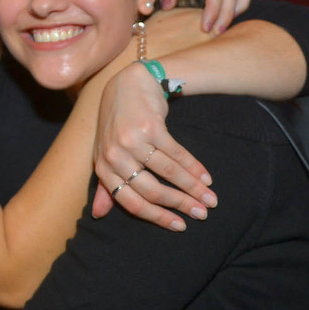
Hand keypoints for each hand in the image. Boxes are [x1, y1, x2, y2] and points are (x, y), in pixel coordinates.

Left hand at [91, 62, 216, 229]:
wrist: (128, 84)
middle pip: (151, 190)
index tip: (179, 226)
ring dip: (193, 188)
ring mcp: (131, 140)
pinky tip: (206, 177)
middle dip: (180, 205)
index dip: (157, 217)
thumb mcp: (106, 154)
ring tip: (210, 199)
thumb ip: (105, 186)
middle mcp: (114, 156)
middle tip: (202, 213)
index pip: (130, 202)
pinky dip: (194, 167)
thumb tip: (98, 215)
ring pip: (167, 172)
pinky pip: (176, 153)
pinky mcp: (150, 126)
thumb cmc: (118, 123)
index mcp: (103, 168)